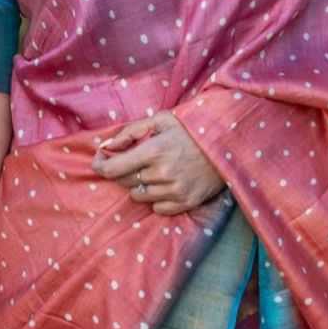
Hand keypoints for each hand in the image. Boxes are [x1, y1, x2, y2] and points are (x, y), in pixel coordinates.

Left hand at [90, 110, 225, 214]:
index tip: (100, 160)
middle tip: (135, 161)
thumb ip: (130, 131)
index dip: (100, 165)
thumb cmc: (190, 130)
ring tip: (156, 171)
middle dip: (123, 171)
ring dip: (140, 185)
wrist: (227, 145)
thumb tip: (106, 146)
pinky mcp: (185, 203)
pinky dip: (156, 198)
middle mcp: (162, 174)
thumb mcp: (161, 120)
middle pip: (124, 182)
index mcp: (153, 151)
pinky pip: (156, 208)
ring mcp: (174, 191)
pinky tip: (167, 184)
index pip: (112, 169)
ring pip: (138, 196)